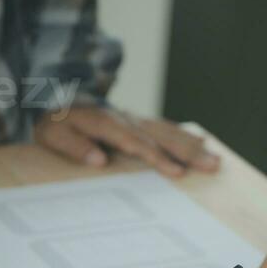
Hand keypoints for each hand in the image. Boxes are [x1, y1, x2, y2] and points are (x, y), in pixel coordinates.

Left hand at [35, 106, 219, 178]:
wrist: (52, 96)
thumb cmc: (52, 120)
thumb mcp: (53, 134)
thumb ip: (75, 146)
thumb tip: (100, 160)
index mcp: (106, 123)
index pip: (137, 143)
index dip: (158, 158)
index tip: (177, 172)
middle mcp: (124, 119)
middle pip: (161, 136)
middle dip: (188, 152)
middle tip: (212, 166)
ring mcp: (132, 118)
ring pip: (166, 131)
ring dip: (191, 146)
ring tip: (215, 159)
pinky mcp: (134, 121)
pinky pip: (162, 128)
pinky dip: (181, 135)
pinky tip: (199, 142)